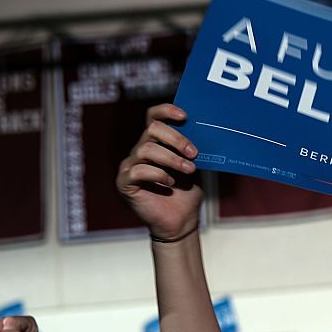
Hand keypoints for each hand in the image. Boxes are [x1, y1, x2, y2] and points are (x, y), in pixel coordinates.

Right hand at [115, 104, 202, 240]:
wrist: (181, 221)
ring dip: (172, 159)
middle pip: (152, 129)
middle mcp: (140, 150)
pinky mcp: (125, 183)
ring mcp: (130, 166)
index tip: (185, 116)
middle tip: (194, 153)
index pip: (153, 117)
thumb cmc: (187, 192)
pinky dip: (158, 175)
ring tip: (189, 170)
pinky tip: (170, 183)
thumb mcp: (195, 166)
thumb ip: (193, 149)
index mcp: (156, 143)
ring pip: (147, 149)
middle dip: (176, 139)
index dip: (166, 111)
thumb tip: (206, 130)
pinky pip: (139, 170)